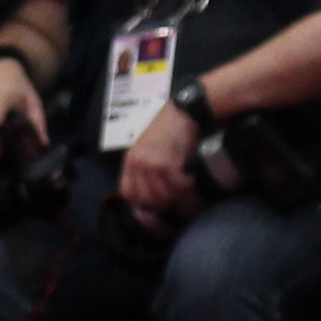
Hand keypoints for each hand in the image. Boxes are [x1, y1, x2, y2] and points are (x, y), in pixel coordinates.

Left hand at [117, 98, 207, 226]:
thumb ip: (145, 170)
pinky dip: (187, 188)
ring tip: (187, 194)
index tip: (157, 206)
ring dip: (178, 198)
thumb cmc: (169, 131)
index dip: (142, 204)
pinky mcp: (167, 164)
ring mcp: (150, 164)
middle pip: (147, 199)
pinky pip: (177, 187)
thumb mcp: (148, 150)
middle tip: (177, 201)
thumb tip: (154, 197)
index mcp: (130, 161)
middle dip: (164, 205)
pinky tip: (192, 181)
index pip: (128, 194)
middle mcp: (137, 164)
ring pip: (163, 196)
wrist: (183, 113)